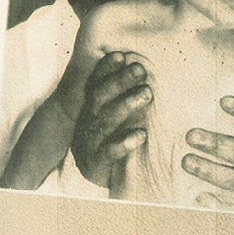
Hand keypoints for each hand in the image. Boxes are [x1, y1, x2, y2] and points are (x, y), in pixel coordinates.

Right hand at [69, 51, 152, 189]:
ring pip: (105, 121)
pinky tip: (142, 135)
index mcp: (89, 109)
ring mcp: (89, 143)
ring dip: (126, 105)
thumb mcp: (112, 118)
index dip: (106, 69)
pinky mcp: (96, 164)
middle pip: (100, 97)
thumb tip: (143, 69)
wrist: (97, 179)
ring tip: (147, 94)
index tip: (122, 55)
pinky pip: (110, 152)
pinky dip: (125, 143)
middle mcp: (86, 123)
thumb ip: (122, 98)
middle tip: (141, 70)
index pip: (95, 84)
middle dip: (120, 81)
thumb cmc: (111, 142)